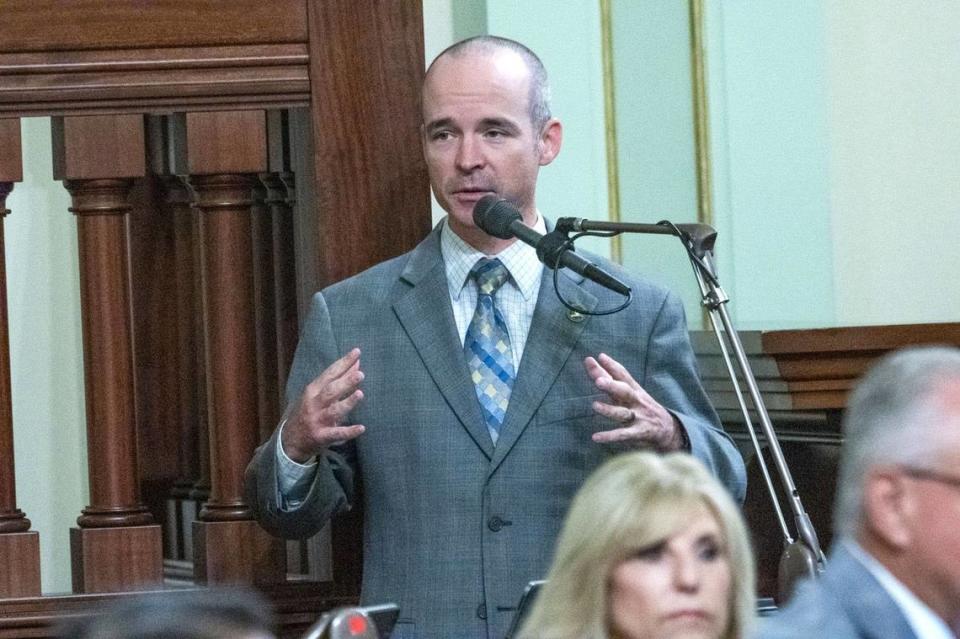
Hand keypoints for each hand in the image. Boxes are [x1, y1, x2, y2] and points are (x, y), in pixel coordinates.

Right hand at [281, 348, 365, 462]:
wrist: (289, 440)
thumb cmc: (307, 412)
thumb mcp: (317, 395)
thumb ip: (337, 381)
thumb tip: (357, 365)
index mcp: (312, 391)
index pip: (329, 374)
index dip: (343, 363)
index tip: (357, 352)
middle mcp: (314, 404)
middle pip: (330, 391)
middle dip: (345, 382)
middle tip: (360, 374)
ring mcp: (317, 421)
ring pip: (334, 411)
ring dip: (347, 402)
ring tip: (360, 394)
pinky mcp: (321, 437)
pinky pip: (336, 434)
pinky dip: (349, 432)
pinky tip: (361, 428)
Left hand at [584, 353, 685, 451]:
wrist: (668, 429)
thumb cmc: (643, 406)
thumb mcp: (631, 390)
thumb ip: (614, 375)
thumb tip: (600, 356)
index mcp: (633, 389)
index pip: (622, 376)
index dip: (611, 366)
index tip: (598, 357)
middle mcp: (636, 401)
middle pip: (624, 391)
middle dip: (612, 386)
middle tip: (598, 381)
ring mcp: (638, 417)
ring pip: (622, 413)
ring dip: (609, 410)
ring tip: (595, 405)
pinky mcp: (638, 433)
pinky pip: (622, 434)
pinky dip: (609, 436)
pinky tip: (596, 437)